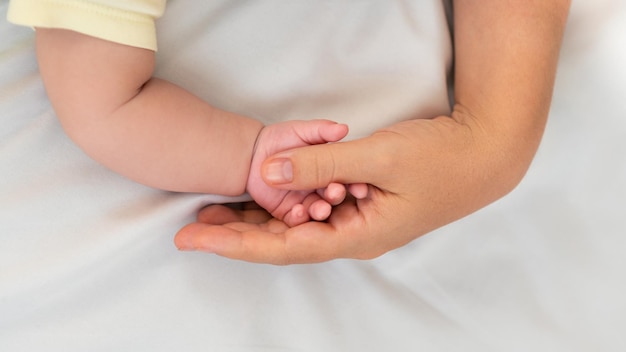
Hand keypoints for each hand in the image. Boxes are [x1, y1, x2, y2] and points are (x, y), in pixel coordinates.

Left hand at [175, 115, 514, 263]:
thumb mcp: (378, 157)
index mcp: (357, 235)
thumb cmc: (440, 161)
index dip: (236, 244)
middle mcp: (352, 235)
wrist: (482, 155)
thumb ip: (322, 165)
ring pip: (296, 226)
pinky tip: (264, 194)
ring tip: (215, 213)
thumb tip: (271, 172)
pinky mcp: (361, 203)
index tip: (196, 241)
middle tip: (192, 229)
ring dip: (257, 219)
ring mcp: (357, 220)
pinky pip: (314, 209)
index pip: (285, 247)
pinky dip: (287, 202)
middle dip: (237, 236)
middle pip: (284, 242)